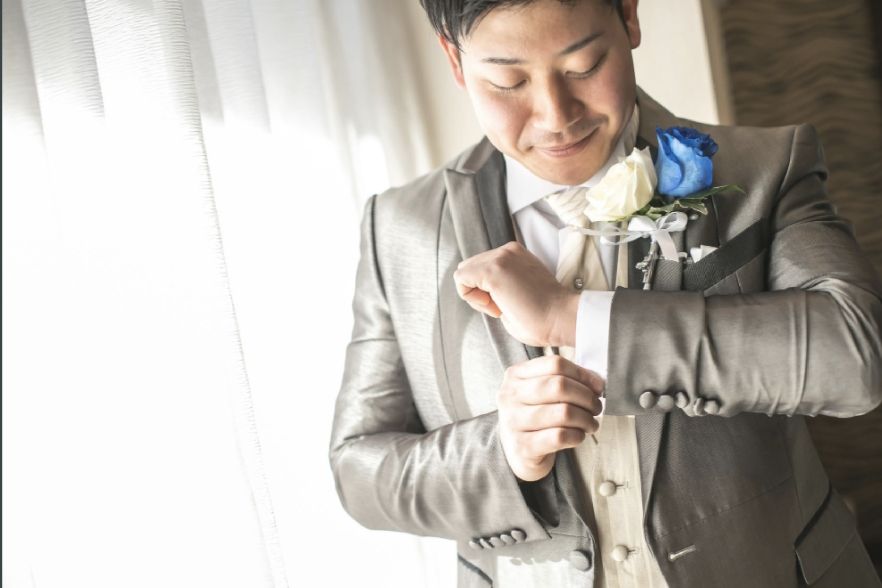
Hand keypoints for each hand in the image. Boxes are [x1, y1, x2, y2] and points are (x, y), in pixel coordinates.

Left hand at [454, 241, 579, 346]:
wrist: (561, 318)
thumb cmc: (543, 316)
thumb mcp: (517, 292)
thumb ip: (499, 286)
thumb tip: (482, 292)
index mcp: (515, 254)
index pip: (482, 267)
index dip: (487, 290)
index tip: (507, 303)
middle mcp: (507, 250)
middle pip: (470, 267)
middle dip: (479, 290)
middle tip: (502, 307)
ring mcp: (500, 257)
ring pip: (464, 272)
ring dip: (476, 294)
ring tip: (501, 307)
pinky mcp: (493, 269)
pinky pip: (461, 279)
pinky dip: (470, 297)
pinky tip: (492, 306)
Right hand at [497, 355, 604, 481]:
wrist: (518, 452)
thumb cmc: (536, 416)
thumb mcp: (540, 391)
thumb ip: (564, 378)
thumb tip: (596, 380)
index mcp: (515, 376)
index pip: (555, 364)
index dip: (582, 374)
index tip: (597, 386)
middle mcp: (509, 396)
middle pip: (559, 386)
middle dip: (586, 397)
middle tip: (596, 407)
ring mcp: (513, 422)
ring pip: (563, 413)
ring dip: (586, 419)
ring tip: (590, 423)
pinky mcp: (523, 447)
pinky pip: (560, 436)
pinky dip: (577, 435)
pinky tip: (579, 435)